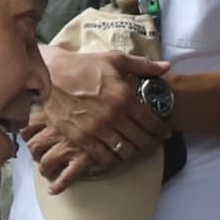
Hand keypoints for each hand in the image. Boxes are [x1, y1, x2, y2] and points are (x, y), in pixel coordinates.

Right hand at [28, 50, 161, 189]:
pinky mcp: (80, 137)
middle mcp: (113, 116)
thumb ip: (143, 65)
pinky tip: (114, 154)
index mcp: (124, 97)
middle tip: (151, 143)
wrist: (51, 74)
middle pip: (140, 140)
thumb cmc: (85, 65)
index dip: (161, 130)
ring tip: (134, 149)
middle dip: (150, 143)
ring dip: (132, 153)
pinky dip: (111, 160)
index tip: (164, 133)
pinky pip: (102, 157)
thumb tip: (167, 67)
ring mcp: (96, 129)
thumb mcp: (116, 60)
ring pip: (124, 151)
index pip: (151, 122)